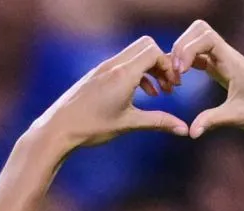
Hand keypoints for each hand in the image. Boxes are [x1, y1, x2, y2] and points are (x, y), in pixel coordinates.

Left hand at [36, 37, 187, 149]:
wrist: (60, 128)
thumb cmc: (92, 127)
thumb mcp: (129, 124)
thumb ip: (159, 122)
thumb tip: (184, 129)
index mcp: (124, 74)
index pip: (154, 52)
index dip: (169, 66)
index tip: (175, 86)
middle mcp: (114, 65)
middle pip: (146, 46)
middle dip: (161, 63)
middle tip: (169, 86)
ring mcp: (104, 67)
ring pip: (134, 54)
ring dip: (150, 68)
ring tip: (159, 92)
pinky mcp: (98, 73)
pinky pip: (123, 63)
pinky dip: (137, 73)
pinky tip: (141, 94)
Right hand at [170, 20, 243, 137]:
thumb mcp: (237, 117)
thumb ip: (212, 121)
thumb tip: (191, 133)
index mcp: (232, 61)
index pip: (205, 36)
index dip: (188, 49)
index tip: (181, 72)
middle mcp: (228, 56)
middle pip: (198, 31)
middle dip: (181, 47)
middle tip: (175, 73)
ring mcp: (224, 61)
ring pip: (197, 41)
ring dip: (182, 53)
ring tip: (176, 78)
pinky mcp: (222, 70)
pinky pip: (200, 56)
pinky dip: (187, 62)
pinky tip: (181, 80)